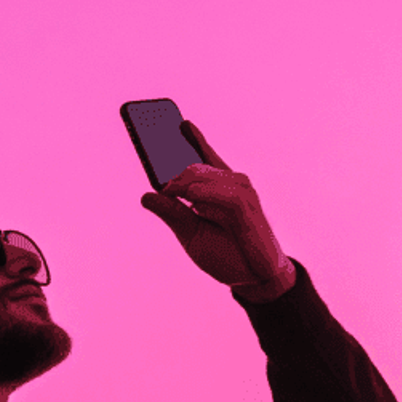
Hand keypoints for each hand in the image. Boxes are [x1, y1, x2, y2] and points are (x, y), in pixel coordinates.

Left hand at [140, 120, 294, 297]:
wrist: (255, 278)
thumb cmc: (226, 255)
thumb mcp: (191, 234)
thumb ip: (172, 214)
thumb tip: (146, 195)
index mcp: (218, 189)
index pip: (205, 157)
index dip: (195, 139)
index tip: (181, 123)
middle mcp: (232, 186)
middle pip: (196, 167)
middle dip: (176, 175)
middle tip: (164, 189)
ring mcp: (242, 194)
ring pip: (207, 178)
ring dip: (187, 185)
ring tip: (172, 192)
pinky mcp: (248, 209)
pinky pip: (225, 195)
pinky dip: (207, 195)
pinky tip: (192, 199)